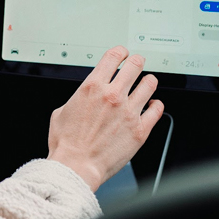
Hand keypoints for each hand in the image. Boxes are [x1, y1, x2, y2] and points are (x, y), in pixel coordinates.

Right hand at [46, 46, 163, 190]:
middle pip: (135, 65)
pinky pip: (157, 109)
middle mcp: (113, 95)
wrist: (76, 166)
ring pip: (149, 84)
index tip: (123, 54)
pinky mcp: (140, 129)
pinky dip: (156, 105)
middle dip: (137, 62)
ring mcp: (129, 111)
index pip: (113, 57)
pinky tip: (152, 106)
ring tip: (147, 83)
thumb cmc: (67, 144)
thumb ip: (78, 99)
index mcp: (92, 87)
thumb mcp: (61, 111)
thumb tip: (84, 97)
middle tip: (137, 64)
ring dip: (148, 81)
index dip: (120, 52)